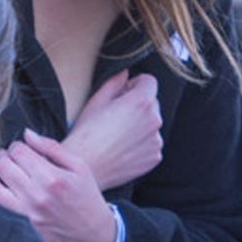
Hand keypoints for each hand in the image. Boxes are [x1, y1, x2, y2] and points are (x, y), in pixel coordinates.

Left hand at [0, 130, 119, 241]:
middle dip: (3, 156)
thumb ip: (52, 148)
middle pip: (3, 165)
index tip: (21, 149)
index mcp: (52, 178)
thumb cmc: (87, 198)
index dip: (17, 146)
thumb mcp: (79, 167)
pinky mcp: (21, 228)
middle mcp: (37, 196)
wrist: (93, 236)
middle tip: (9, 157)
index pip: (18, 151)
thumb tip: (27, 134)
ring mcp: (26, 215)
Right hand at [62, 71, 162, 189]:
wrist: (85, 167)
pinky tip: (122, 148)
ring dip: (140, 124)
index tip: (123, 94)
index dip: (135, 84)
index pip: (150, 81)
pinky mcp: (154, 157)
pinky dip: (141, 143)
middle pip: (152, 102)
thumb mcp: (96, 101)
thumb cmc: (86, 133)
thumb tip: (125, 74)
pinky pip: (151, 143)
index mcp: (141, 101)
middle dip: (138, 104)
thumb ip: (114, 83)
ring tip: (117, 135)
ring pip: (152, 124)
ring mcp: (156, 141)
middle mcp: (154, 120)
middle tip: (116, 116)